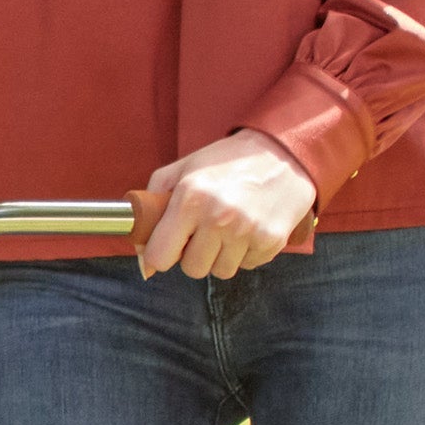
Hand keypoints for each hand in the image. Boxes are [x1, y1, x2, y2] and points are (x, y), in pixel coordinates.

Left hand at [139, 130, 316, 278]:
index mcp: (190, 197)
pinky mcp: (271, 242)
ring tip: (228, 225)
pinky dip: (245, 252)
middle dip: (193, 253)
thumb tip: (144, 263)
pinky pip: (247, 266)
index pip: (160, 256)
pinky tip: (249, 227)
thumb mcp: (182, 169)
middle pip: (192, 269)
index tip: (169, 245)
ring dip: (220, 254)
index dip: (161, 253)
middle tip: (204, 228)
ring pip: (220, 271)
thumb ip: (152, 207)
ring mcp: (247, 231)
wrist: (281, 153)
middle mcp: (218, 216)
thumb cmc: (226, 161)